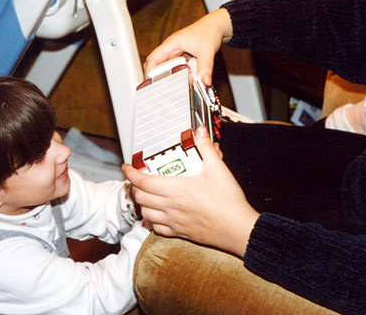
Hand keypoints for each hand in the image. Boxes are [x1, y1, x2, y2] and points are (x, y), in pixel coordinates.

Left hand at [123, 126, 259, 256]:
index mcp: (177, 190)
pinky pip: (157, 229)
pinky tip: (157, 214)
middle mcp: (171, 207)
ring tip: (146, 195)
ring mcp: (174, 222)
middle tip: (138, 179)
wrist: (238, 228)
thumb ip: (206, 148)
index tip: (126, 167)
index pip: (144, 181)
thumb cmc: (228, 202)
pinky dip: (152, 220)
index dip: (131, 174)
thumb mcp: (218, 169)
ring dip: (142, 203)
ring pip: (146, 214)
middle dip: (135, 187)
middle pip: (140, 197)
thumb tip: (199, 132)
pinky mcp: (180, 233)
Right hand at [144, 9, 232, 86]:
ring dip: (165, 76)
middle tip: (158, 89)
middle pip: (156, 63)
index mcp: (172, 43)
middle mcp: (171, 47)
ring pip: (164, 66)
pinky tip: (179, 81)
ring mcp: (175, 51)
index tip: (150, 83)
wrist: (216, 25)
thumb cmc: (209, 31)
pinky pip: (173, 66)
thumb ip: (206, 67)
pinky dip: (174, 74)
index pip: (153, 58)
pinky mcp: (181, 55)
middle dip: (154, 76)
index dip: (149, 71)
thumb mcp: (207, 51)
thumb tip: (205, 81)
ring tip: (166, 88)